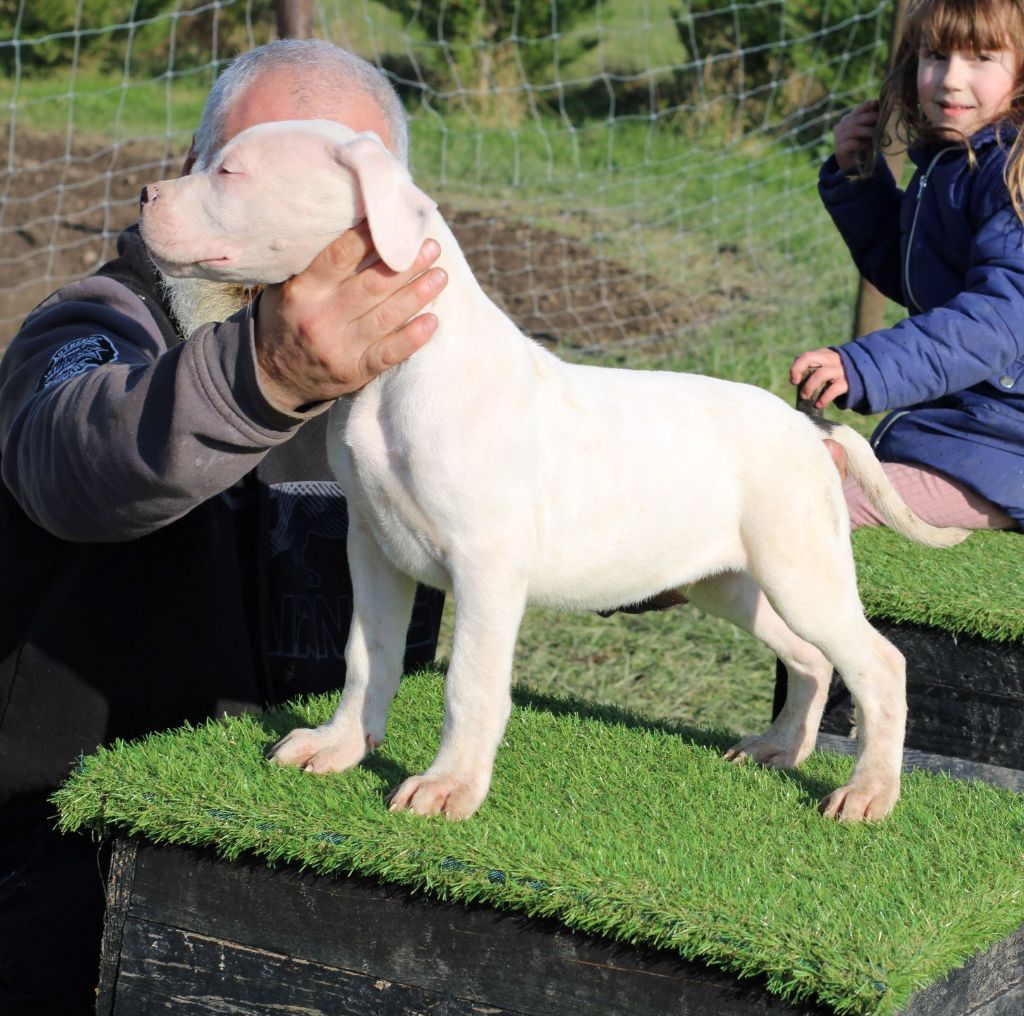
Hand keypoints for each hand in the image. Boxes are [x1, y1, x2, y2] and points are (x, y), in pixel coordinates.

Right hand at [254, 222, 446, 410]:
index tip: (395, 223)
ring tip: (440, 276)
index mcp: (302, 290)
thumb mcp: (288, 287)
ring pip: (385, 317)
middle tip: (431, 247)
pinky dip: (412, 338)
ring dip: (417, 295)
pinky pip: (388, 354)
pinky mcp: (354, 372)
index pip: (339, 257)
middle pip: (371, 286)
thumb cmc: (288, 318)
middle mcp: (321, 318)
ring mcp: (339, 347)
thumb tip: (361, 228)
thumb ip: (316, 264)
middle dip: (406, 265)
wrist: (272, 376)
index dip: (370, 237)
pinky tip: (432, 320)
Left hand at [790, 348, 848, 408]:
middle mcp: (832, 359)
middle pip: (809, 358)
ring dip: (809, 386)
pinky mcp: (848, 383)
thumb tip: (796, 380)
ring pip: (821, 373)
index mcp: (825, 355)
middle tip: (796, 384)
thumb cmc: (839, 375)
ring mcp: (841, 370)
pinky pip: (833, 390)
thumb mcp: (828, 367)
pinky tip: (818, 404)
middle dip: (797, 370)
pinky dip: (824, 398)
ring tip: (805, 396)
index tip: (794, 381)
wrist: (867, 377)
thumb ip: (814, 368)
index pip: (806, 356)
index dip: (796, 367)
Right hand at [834, 99, 879, 173]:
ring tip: (876, 136)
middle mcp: (841, 127)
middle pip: (856, 119)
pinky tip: (865, 146)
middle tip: (881, 121)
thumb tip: (877, 103)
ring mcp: (838, 139)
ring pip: (853, 130)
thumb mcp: (869, 129)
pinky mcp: (838, 150)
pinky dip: (859, 144)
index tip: (877, 105)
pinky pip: (849, 143)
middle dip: (870, 118)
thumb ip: (872, 118)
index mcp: (848, 119)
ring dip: (867, 132)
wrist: (853, 164)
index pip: (858, 109)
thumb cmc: (863, 144)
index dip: (867, 106)